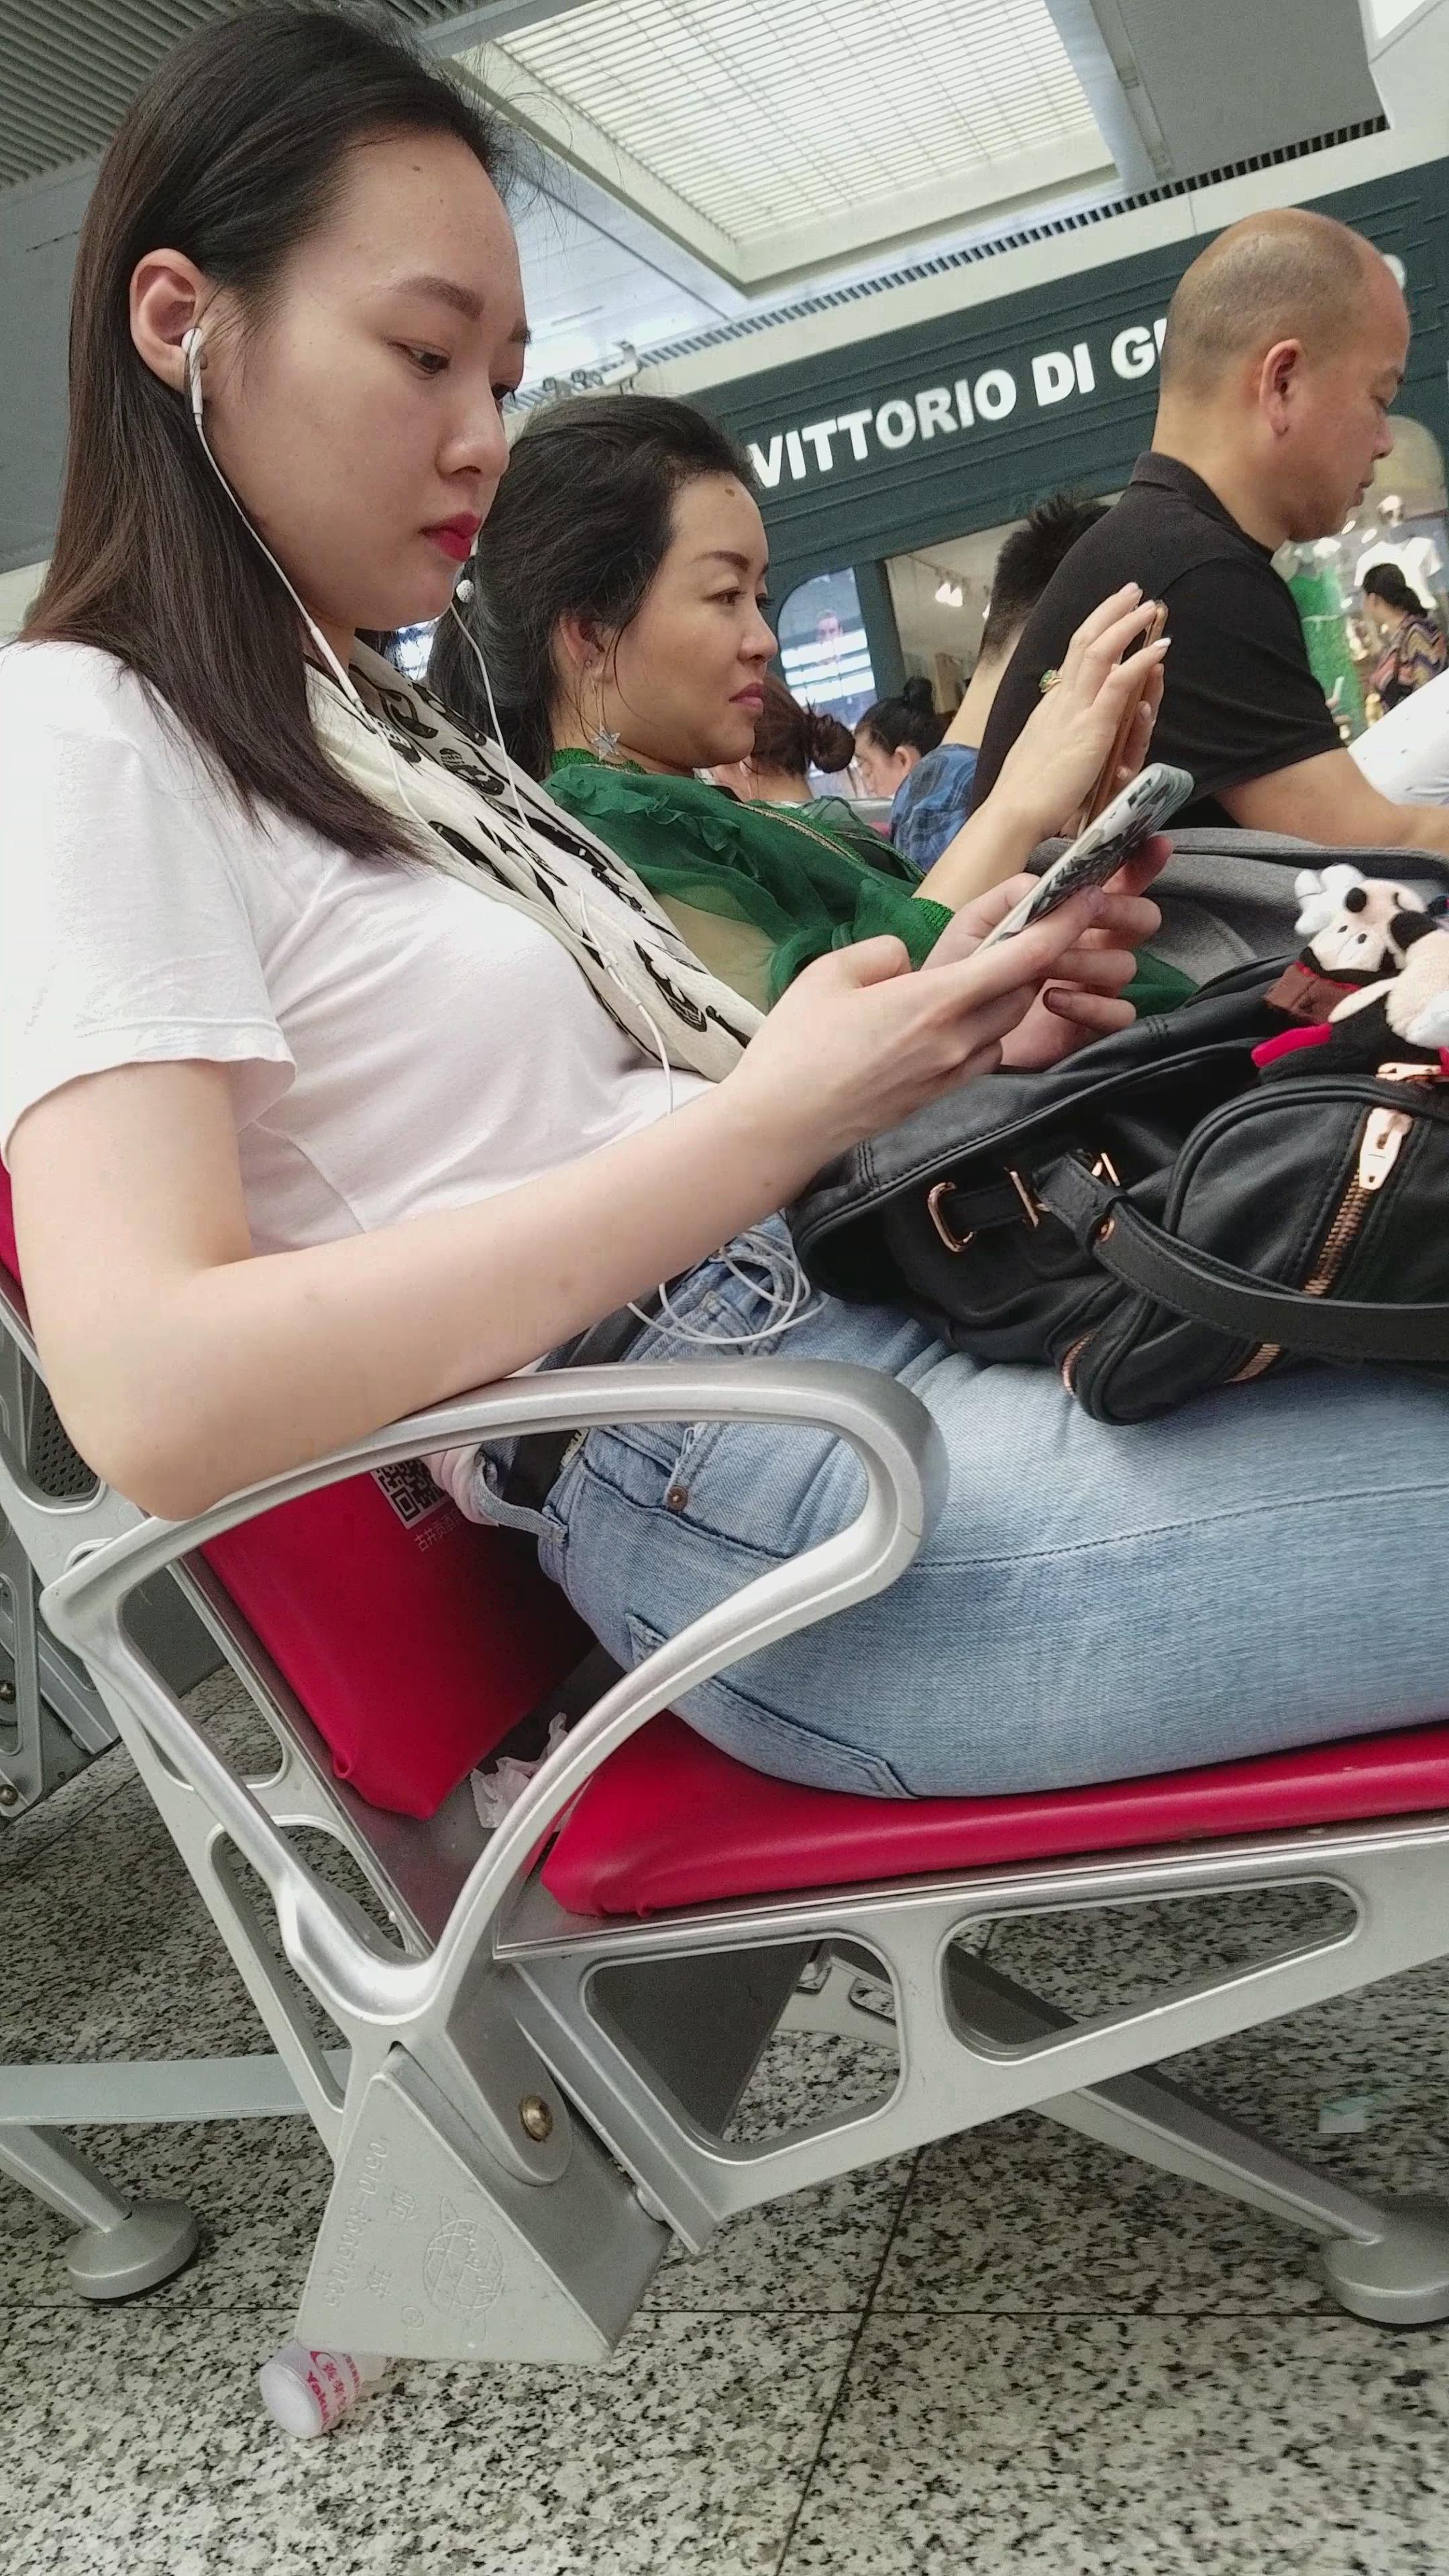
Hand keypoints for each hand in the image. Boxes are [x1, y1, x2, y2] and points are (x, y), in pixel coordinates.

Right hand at [724, 876, 1133, 1176]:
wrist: (779, 1129)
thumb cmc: (795, 1049)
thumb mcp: (829, 975)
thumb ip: (880, 953)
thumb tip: (906, 958)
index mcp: (935, 1002)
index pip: (1023, 958)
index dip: (1062, 926)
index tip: (1087, 899)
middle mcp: (956, 1042)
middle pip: (1023, 992)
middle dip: (1033, 959)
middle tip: (1023, 929)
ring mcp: (950, 1075)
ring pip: (1004, 1026)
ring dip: (1007, 996)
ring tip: (984, 973)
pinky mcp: (939, 1098)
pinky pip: (981, 1055)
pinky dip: (982, 1031)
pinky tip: (950, 1022)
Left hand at [924, 837, 1168, 1069]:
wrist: (951, 1028)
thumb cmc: (966, 971)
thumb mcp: (977, 923)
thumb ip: (1012, 896)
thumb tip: (1051, 881)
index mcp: (1070, 917)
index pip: (1118, 885)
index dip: (1141, 864)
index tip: (1156, 844)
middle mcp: (1091, 947)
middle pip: (1141, 919)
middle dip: (1121, 910)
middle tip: (1091, 911)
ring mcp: (1094, 987)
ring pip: (1125, 964)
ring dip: (1086, 960)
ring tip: (1044, 965)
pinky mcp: (1089, 1026)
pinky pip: (1119, 1013)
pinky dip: (1089, 1005)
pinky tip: (1053, 999)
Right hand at [989, 585, 1168, 846]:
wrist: (1014, 814)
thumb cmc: (1026, 798)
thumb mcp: (1043, 757)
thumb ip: (1058, 738)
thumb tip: (1072, 727)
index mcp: (1050, 708)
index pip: (1072, 659)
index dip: (1092, 631)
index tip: (1110, 614)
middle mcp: (1061, 701)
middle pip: (1084, 641)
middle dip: (1110, 612)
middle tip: (1132, 591)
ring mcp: (1075, 712)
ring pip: (1101, 652)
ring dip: (1128, 626)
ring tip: (1150, 607)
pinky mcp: (1091, 729)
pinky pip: (1118, 685)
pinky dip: (1140, 662)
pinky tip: (1159, 649)